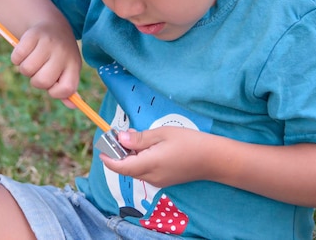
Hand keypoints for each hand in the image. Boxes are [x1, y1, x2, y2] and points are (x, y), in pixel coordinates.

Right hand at [10, 20, 81, 101]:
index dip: (55, 92)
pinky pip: (17, 57)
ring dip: (25, 69)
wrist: (53, 26)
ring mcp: (48, 43)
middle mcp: (63, 53)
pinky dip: (16, 58)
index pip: (67, 88)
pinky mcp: (33, 35)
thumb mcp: (68, 69)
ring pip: (26, 70)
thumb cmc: (60, 55)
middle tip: (39, 71)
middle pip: (42, 81)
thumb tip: (73, 106)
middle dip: (36, 81)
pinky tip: (24, 52)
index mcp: (74, 64)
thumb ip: (67, 88)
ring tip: (32, 60)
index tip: (51, 86)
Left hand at [100, 127, 216, 187]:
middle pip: (126, 168)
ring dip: (130, 156)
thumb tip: (120, 139)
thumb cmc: (189, 142)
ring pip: (135, 169)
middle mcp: (151, 177)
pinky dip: (140, 160)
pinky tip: (148, 147)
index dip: (108, 158)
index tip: (101, 147)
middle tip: (121, 135)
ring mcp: (158, 181)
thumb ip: (139, 139)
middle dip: (119, 154)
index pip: (120, 167)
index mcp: (148, 164)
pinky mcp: (164, 180)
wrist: (213, 159)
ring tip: (136, 137)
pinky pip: (145, 171)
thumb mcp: (162, 134)